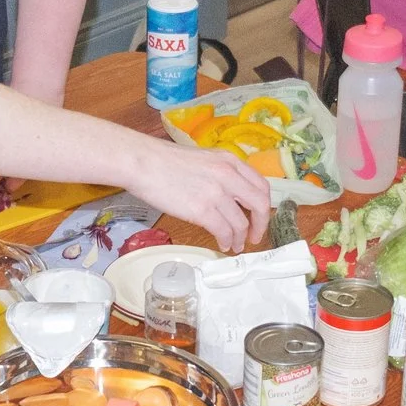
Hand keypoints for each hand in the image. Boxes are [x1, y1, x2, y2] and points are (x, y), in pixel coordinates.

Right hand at [125, 139, 269, 251]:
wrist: (142, 163)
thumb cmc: (164, 161)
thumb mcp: (203, 159)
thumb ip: (221, 174)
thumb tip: (229, 196)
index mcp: (230, 161)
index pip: (261, 185)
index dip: (263, 206)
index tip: (258, 217)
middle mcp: (228, 175)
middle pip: (259, 204)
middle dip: (260, 225)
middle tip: (253, 236)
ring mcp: (216, 193)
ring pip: (241, 223)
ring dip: (240, 238)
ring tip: (234, 245)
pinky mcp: (202, 210)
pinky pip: (224, 231)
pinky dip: (226, 241)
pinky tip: (222, 244)